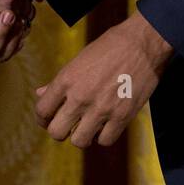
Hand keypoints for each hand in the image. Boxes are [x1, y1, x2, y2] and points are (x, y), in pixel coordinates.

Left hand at [34, 11, 173, 147]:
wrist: (142, 43)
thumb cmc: (109, 46)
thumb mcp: (79, 59)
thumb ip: (59, 81)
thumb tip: (41, 93)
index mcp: (66, 79)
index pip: (42, 110)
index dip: (43, 118)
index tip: (48, 119)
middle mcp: (81, 96)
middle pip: (56, 132)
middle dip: (59, 130)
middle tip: (67, 125)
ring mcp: (102, 108)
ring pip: (79, 141)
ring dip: (81, 136)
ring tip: (86, 126)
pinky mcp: (122, 116)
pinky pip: (105, 141)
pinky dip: (103, 136)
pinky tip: (104, 125)